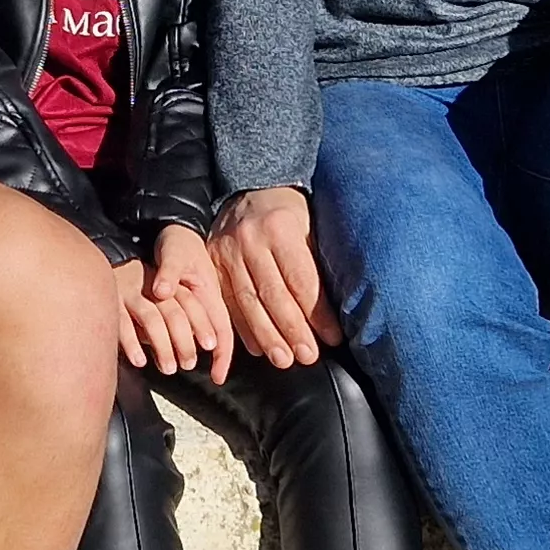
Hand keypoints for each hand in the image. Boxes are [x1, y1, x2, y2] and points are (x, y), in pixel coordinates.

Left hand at [144, 223, 235, 382]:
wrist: (175, 227)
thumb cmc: (175, 241)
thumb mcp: (172, 252)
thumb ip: (168, 273)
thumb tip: (162, 292)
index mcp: (210, 294)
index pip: (222, 331)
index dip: (222, 356)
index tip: (217, 377)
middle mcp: (209, 301)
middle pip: (216, 336)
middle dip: (214, 359)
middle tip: (202, 375)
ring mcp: (200, 302)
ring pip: (205, 332)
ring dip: (195, 350)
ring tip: (180, 365)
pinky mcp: (190, 300)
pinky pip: (191, 323)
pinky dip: (184, 337)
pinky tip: (173, 347)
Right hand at [211, 186, 341, 368]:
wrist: (249, 189)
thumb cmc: (289, 213)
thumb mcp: (309, 227)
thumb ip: (317, 264)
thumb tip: (337, 311)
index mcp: (279, 228)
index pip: (301, 279)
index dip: (317, 313)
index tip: (332, 337)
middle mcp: (249, 240)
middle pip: (273, 294)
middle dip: (292, 330)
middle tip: (307, 356)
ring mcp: (226, 252)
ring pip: (247, 302)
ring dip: (267, 336)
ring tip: (284, 360)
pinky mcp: (211, 263)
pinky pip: (227, 301)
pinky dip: (242, 328)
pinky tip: (256, 348)